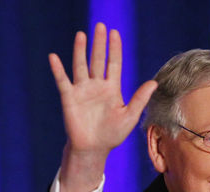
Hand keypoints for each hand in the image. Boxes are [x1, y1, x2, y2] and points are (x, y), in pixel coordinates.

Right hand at [50, 22, 156, 191]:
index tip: (115, 33)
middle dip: (99, 44)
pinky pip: (63, 81)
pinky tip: (54, 57)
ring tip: (81, 35)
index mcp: (112, 89)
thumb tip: (154, 83)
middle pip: (98, 60)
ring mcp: (82, 90)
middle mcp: (97, 86)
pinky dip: (58, 70)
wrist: (94, 148)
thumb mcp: (130, 116)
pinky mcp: (70, 98)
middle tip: (100, 26)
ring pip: (81, 66)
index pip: (114, 64)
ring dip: (80, 51)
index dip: (115, 49)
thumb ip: (140, 99)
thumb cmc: (113, 134)